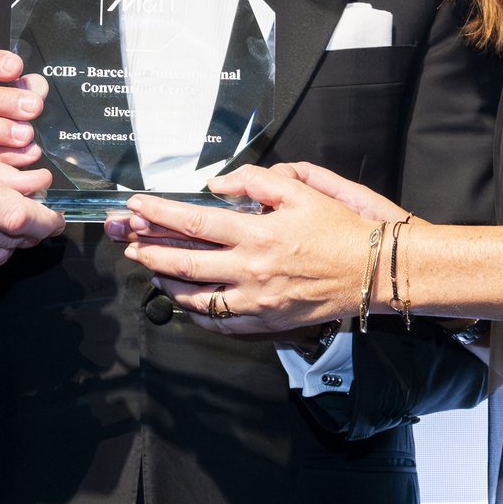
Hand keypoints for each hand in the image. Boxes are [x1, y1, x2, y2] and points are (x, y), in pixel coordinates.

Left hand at [120, 164, 394, 336]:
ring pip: (198, 297)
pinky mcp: (266, 321)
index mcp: (258, 232)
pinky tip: (186, 301)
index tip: (138, 206)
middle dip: (151, 251)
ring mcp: (257, 299)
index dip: (161, 213)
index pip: (195, 221)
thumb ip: (256, 181)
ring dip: (167, 282)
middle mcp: (251, 268)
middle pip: (186, 262)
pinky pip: (221, 322)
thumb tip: (217, 186)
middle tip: (130, 242)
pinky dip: (197, 312)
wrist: (372, 270)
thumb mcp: (301, 189)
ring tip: (150, 269)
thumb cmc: (338, 228)